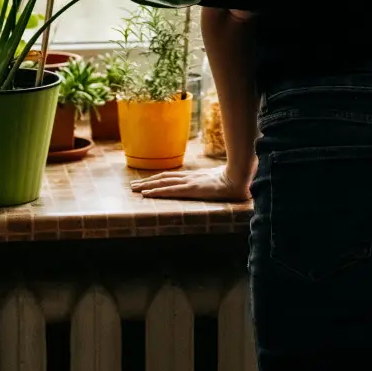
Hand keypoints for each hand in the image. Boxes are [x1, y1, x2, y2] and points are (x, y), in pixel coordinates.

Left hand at [131, 164, 251, 202]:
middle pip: (164, 178)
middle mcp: (189, 177)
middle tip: (133, 185)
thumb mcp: (222, 181)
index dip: (158, 178)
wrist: (239, 176)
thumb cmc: (234, 179)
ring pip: (163, 182)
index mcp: (195, 176)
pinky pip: (170, 190)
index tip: (147, 182)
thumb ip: (216, 181)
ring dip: (147, 185)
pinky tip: (147, 194)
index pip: (172, 177)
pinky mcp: (191, 189)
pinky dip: (156, 191)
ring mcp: (189, 182)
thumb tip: (218, 183)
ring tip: (134, 188)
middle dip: (147, 181)